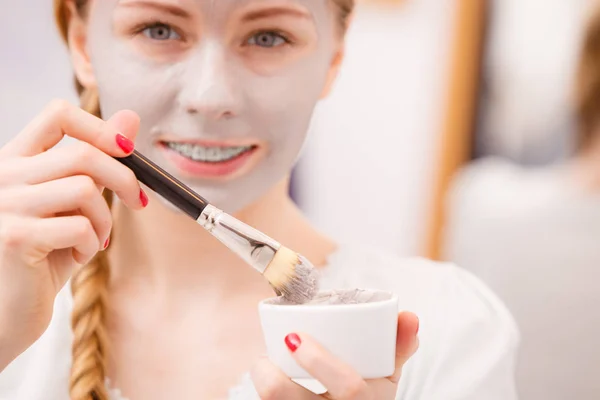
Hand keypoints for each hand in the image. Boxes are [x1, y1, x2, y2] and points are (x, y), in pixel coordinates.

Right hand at [0, 100, 144, 368]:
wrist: (10, 310)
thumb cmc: (44, 256)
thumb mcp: (72, 204)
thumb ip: (95, 164)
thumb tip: (130, 118)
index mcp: (17, 160)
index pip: (58, 114)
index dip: (100, 126)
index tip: (127, 151)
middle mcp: (4, 176)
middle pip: (83, 154)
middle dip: (125, 179)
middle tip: (139, 202)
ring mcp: (4, 205)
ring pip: (84, 189)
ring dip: (105, 218)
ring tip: (96, 238)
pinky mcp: (14, 237)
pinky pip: (79, 227)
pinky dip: (91, 244)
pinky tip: (78, 256)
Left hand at [251, 312, 419, 399]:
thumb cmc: (369, 397)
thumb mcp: (388, 377)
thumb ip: (399, 345)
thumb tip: (409, 316)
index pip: (349, 388)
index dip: (319, 361)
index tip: (294, 337)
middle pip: (286, 398)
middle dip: (270, 374)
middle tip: (276, 348)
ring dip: (263, 378)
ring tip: (268, 362)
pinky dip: (265, 387)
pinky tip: (270, 378)